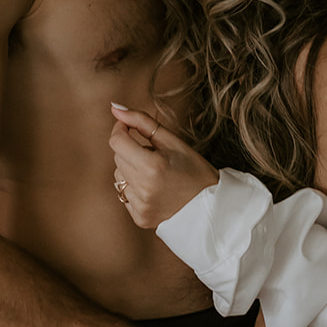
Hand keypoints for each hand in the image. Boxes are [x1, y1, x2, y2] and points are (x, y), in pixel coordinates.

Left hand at [109, 105, 218, 227]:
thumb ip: (142, 121)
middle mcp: (143, 188)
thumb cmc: (194, 170)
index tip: (128, 127)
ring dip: (131, 169)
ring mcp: (140, 205)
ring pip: (119, 176)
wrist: (211, 206)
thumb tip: (115, 108)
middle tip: (154, 154)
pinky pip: (124, 195)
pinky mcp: (139, 218)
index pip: (117, 141)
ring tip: (155, 173)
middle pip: (118, 158)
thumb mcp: (173, 141)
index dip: (120, 129)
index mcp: (152, 166)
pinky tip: (154, 189)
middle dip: (130, 150)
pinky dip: (134, 188)